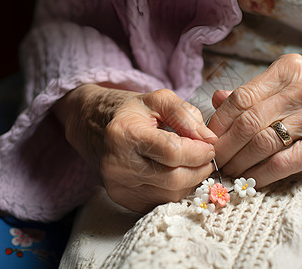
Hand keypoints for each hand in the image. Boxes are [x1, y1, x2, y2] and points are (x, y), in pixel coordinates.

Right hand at [54, 84, 216, 212]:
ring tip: (191, 163)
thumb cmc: (127, 111)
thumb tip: (209, 139)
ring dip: (190, 180)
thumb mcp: (156, 99)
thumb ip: (185, 114)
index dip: (198, 151)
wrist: (92, 125)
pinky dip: (176, 190)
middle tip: (206, 157)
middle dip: (199, 169)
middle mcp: (117, 164)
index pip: (172, 152)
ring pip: (170, 194)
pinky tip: (176, 173)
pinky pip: (161, 201)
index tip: (209, 145)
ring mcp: (118, 185)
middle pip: (173, 178)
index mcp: (125, 134)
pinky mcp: (122, 199)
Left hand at [208, 54, 301, 186]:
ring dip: (239, 162)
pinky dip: (262, 174)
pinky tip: (250, 179)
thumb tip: (216, 100)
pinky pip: (284, 162)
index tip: (207, 138)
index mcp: (287, 70)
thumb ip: (254, 91)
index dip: (218, 122)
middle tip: (213, 160)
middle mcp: (301, 89)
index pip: (240, 98)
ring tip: (228, 171)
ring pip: (262, 142)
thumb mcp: (292, 83)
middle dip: (224, 146)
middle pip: (247, 122)